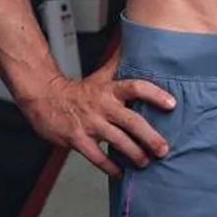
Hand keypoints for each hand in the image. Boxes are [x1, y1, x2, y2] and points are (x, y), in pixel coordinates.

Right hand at [18, 61, 174, 176]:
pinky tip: (119, 172)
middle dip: (150, 137)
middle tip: (164, 149)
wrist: (45, 99)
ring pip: (117, 141)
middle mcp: (103, 106)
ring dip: (134, 154)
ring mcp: (90, 124)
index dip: (155, 94)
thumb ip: (120, 64)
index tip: (172, 104)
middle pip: (131, 121)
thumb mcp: (101, 76)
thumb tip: (135, 44)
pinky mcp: (77, 139)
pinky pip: (96, 157)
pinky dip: (109, 166)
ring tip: (146, 162)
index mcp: (110, 90)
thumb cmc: (79, 90)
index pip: (136, 87)